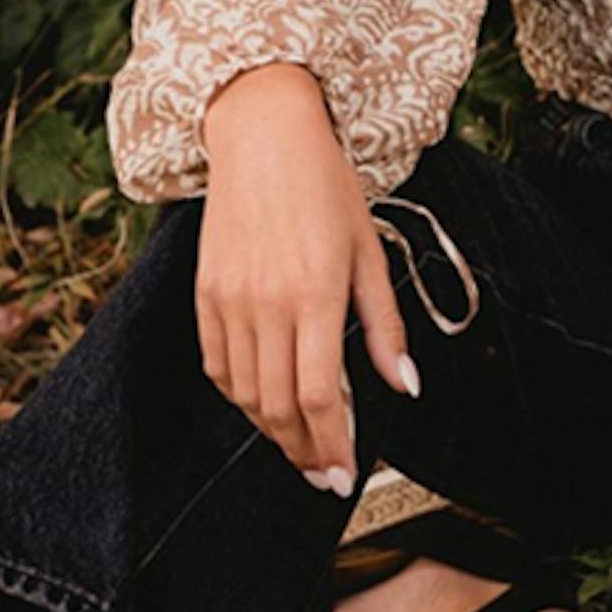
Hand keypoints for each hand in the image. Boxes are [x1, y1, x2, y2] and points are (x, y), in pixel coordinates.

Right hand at [194, 63, 419, 494]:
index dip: (334, 444)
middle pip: (281, 406)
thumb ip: (385, 324)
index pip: (322, 395)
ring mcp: (230, 300)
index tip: (345, 474)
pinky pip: (218, 366)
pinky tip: (264, 401)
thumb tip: (405, 384)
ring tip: (301, 443)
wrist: (264, 136)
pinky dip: (241, 395)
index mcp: (316, 293)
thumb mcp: (369, 250)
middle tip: (326, 473)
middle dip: (305, 450)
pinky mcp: (205, 294)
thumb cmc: (326, 187)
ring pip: (247, 394)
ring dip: (274, 430)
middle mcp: (267, 304)